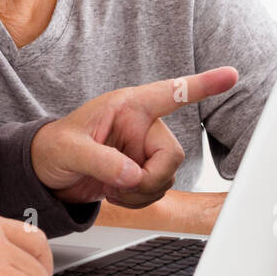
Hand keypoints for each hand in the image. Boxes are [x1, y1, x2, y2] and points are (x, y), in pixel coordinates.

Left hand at [31, 67, 238, 207]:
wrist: (46, 173)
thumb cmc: (52, 148)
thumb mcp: (69, 150)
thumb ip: (101, 161)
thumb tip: (132, 175)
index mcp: (127, 107)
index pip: (169, 93)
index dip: (201, 85)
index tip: (230, 76)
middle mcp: (141, 126)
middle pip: (172, 156)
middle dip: (150, 179)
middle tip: (120, 186)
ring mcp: (143, 150)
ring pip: (167, 178)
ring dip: (141, 192)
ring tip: (110, 187)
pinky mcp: (142, 171)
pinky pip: (157, 191)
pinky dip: (138, 199)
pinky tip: (115, 192)